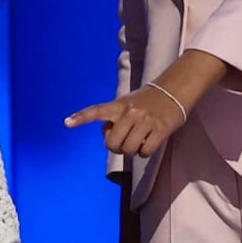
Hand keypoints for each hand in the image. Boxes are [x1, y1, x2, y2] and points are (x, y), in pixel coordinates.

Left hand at [64, 84, 187, 157]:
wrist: (174, 90)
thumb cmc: (146, 101)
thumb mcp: (127, 103)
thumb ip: (114, 117)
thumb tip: (108, 137)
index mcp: (119, 105)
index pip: (96, 110)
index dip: (81, 118)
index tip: (66, 123)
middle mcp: (130, 112)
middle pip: (112, 143)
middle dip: (116, 147)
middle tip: (124, 142)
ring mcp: (145, 121)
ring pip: (128, 149)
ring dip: (132, 151)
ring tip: (139, 140)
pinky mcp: (160, 129)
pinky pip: (145, 152)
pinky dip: (145, 152)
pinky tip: (149, 142)